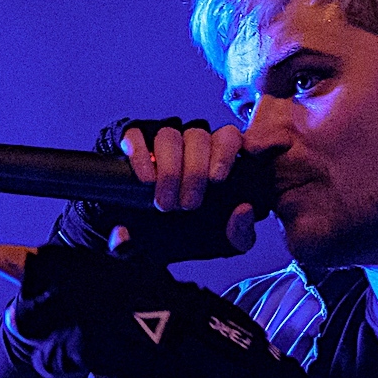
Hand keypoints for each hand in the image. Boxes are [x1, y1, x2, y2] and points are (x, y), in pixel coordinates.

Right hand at [118, 121, 255, 253]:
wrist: (146, 241)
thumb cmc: (191, 233)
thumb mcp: (220, 242)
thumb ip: (240, 234)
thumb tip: (244, 211)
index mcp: (217, 159)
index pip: (227, 137)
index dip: (224, 153)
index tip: (217, 180)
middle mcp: (190, 145)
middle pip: (198, 137)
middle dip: (194, 172)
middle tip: (187, 205)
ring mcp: (161, 143)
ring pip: (169, 136)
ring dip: (169, 170)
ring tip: (165, 202)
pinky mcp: (133, 143)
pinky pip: (136, 136)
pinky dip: (141, 156)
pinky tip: (146, 180)